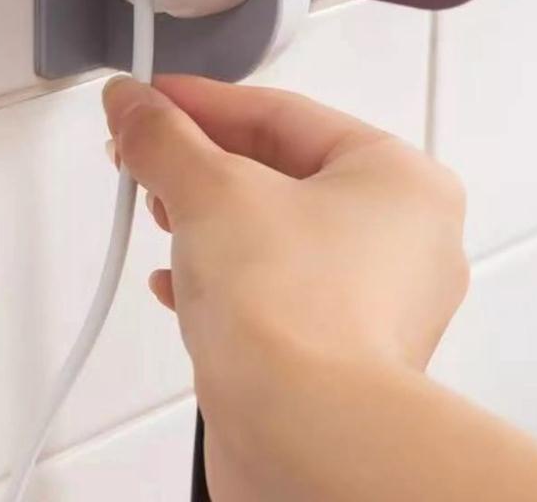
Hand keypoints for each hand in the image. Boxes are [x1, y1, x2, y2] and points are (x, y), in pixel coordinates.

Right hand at [102, 74, 468, 500]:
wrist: (303, 437)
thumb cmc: (294, 316)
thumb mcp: (210, 191)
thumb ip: (164, 137)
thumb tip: (133, 105)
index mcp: (400, 179)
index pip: (284, 114)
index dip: (204, 102)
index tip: (152, 100)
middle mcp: (403, 239)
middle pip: (280, 170)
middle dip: (202, 161)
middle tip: (148, 152)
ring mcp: (377, 301)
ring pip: (276, 232)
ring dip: (208, 217)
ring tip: (160, 210)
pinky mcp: (343, 352)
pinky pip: (276, 290)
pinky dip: (224, 275)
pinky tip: (175, 282)